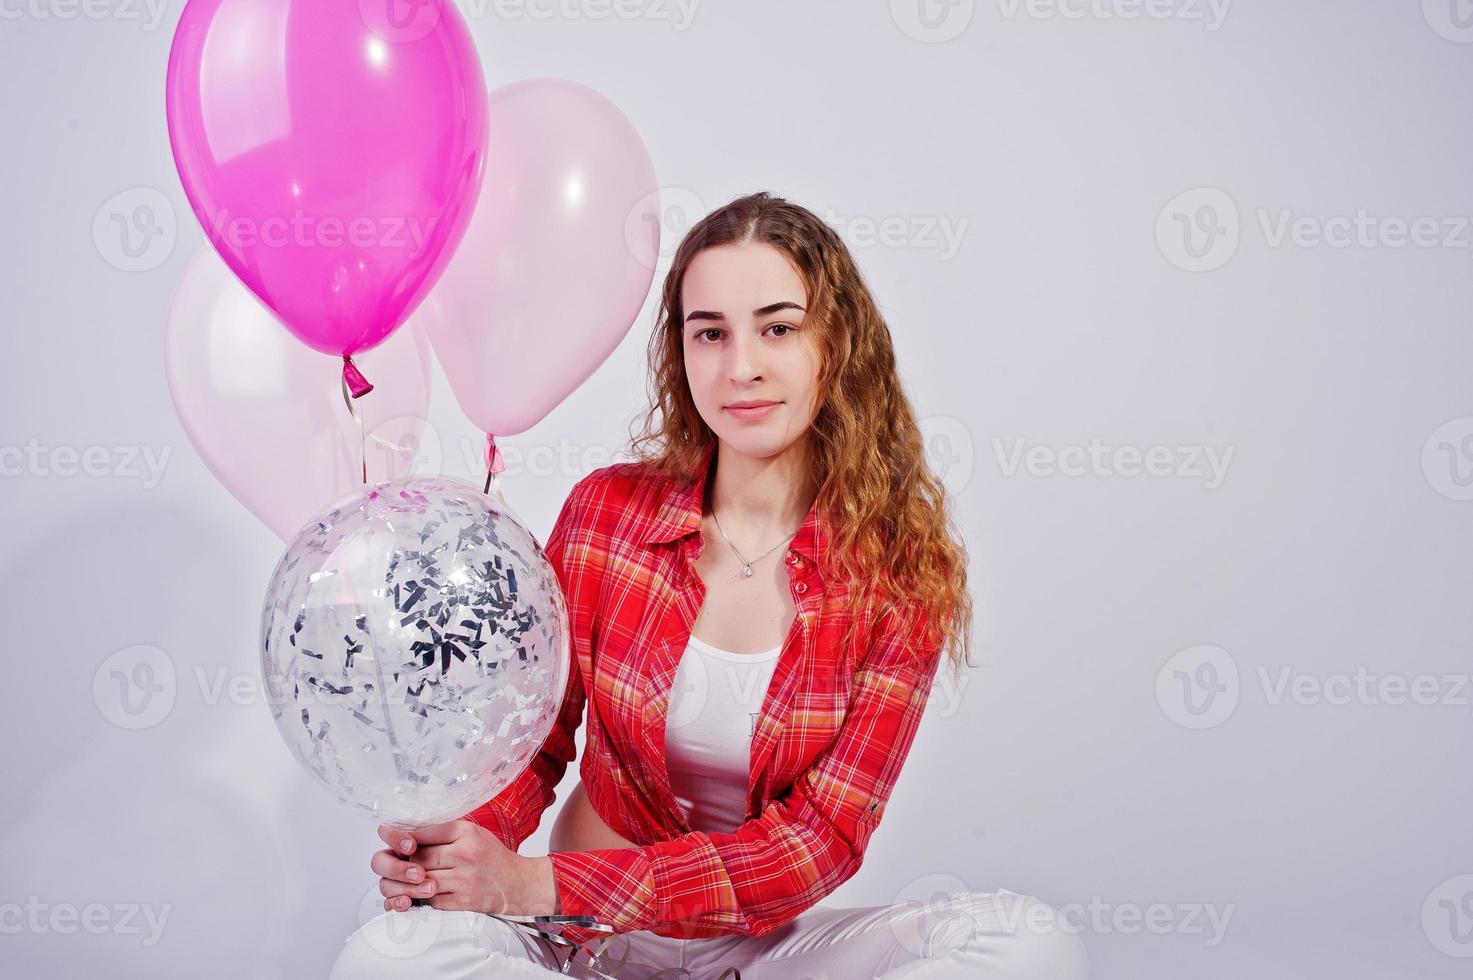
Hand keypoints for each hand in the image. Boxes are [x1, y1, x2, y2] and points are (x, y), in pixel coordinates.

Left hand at [371, 819, 555, 915]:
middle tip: (396, 864)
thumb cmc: (492, 857)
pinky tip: (418, 895)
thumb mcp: (472, 833)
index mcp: (465, 832)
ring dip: (407, 884)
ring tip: (403, 881)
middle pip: (417, 859)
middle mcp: (465, 854)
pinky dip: (421, 899)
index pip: (422, 832)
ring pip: (420, 882)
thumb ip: (443, 831)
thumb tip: (406, 833)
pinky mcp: (464, 902)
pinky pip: (431, 902)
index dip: (400, 836)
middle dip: (401, 864)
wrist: (517, 884)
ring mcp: (464, 880)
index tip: (388, 836)